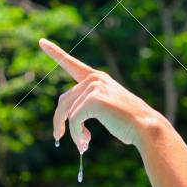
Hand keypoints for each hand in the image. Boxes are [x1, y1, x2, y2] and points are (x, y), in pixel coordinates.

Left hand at [40, 38, 162, 151]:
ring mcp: (94, 87)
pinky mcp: (93, 99)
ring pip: (68, 113)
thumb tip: (63, 121)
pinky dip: (77, 134)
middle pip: (64, 101)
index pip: (71, 64)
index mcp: (97, 78)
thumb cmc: (127, 122)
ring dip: (72, 132)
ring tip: (83, 145)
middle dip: (60, 121)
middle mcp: (94, 79)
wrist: (145, 127)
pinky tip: (86, 142)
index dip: (55, 53)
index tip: (41, 42)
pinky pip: (74, 119)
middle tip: (58, 138)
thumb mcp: (105, 110)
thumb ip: (85, 107)